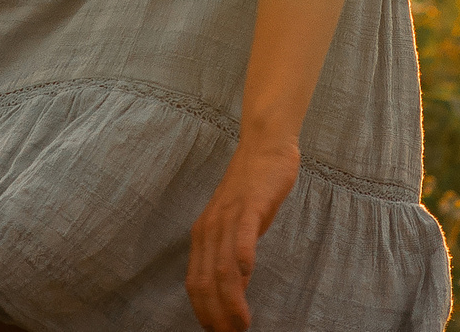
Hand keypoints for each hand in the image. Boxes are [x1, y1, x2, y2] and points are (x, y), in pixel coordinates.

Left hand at [187, 134, 299, 331]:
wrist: (265, 146)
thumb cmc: (254, 188)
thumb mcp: (236, 224)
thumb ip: (231, 253)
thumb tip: (235, 288)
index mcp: (203, 235)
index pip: (195, 283)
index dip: (203, 312)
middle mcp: (209, 228)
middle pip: (205, 281)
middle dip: (215, 315)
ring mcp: (228, 216)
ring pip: (222, 268)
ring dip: (230, 300)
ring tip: (241, 323)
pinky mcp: (249, 206)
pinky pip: (241, 238)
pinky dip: (242, 261)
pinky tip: (248, 278)